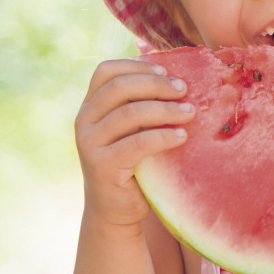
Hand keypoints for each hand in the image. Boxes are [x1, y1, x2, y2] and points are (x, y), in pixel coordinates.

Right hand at [75, 58, 195, 227]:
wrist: (117, 208)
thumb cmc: (133, 161)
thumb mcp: (134, 127)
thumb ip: (142, 104)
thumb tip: (179, 78)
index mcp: (90, 104)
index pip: (106, 71)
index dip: (136, 65)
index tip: (165, 70)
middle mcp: (83, 120)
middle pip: (119, 87)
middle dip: (156, 84)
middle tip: (183, 90)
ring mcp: (88, 143)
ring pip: (129, 113)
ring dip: (165, 110)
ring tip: (189, 112)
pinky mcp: (100, 165)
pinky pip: (136, 143)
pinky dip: (163, 137)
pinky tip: (182, 136)